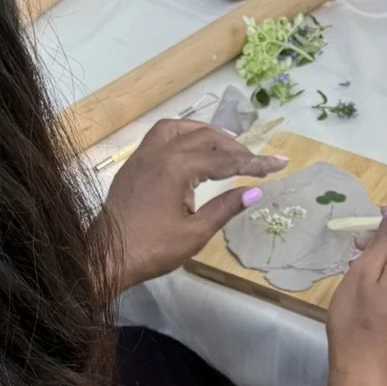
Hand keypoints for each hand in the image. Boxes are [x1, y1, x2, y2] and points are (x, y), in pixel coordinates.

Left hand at [94, 120, 287, 291]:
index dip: (255, 163)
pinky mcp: (134, 164)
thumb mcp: (195, 233)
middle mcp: (159, 152)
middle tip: (256, 162)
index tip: (279, 164)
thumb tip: (256, 192)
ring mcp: (143, 156)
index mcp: (177, 168)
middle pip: (205, 138)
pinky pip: (161, 136)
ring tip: (226, 144)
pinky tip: (191, 150)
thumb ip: (226, 208)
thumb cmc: (152, 249)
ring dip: (206, 133)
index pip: (225, 160)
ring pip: (180, 129)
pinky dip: (182, 136)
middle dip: (235, 148)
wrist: (107, 256)